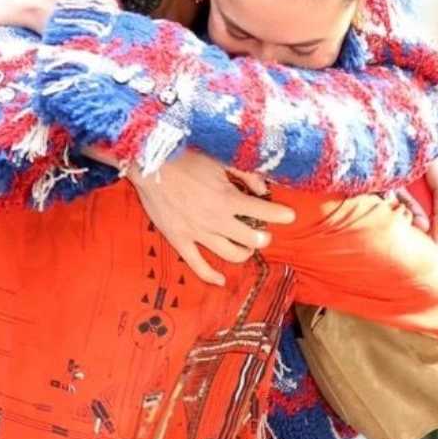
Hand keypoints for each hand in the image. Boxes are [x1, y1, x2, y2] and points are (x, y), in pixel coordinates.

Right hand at [130, 149, 297, 286]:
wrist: (148, 163)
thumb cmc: (185, 157)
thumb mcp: (220, 159)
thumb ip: (246, 174)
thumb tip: (264, 190)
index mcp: (228, 198)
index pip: (266, 213)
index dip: (282, 215)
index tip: (289, 216)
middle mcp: (216, 219)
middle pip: (253, 240)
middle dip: (263, 237)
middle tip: (262, 232)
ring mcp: (198, 233)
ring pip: (232, 254)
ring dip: (245, 252)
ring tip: (246, 246)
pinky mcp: (179, 240)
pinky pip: (198, 265)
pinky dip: (211, 276)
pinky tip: (222, 280)